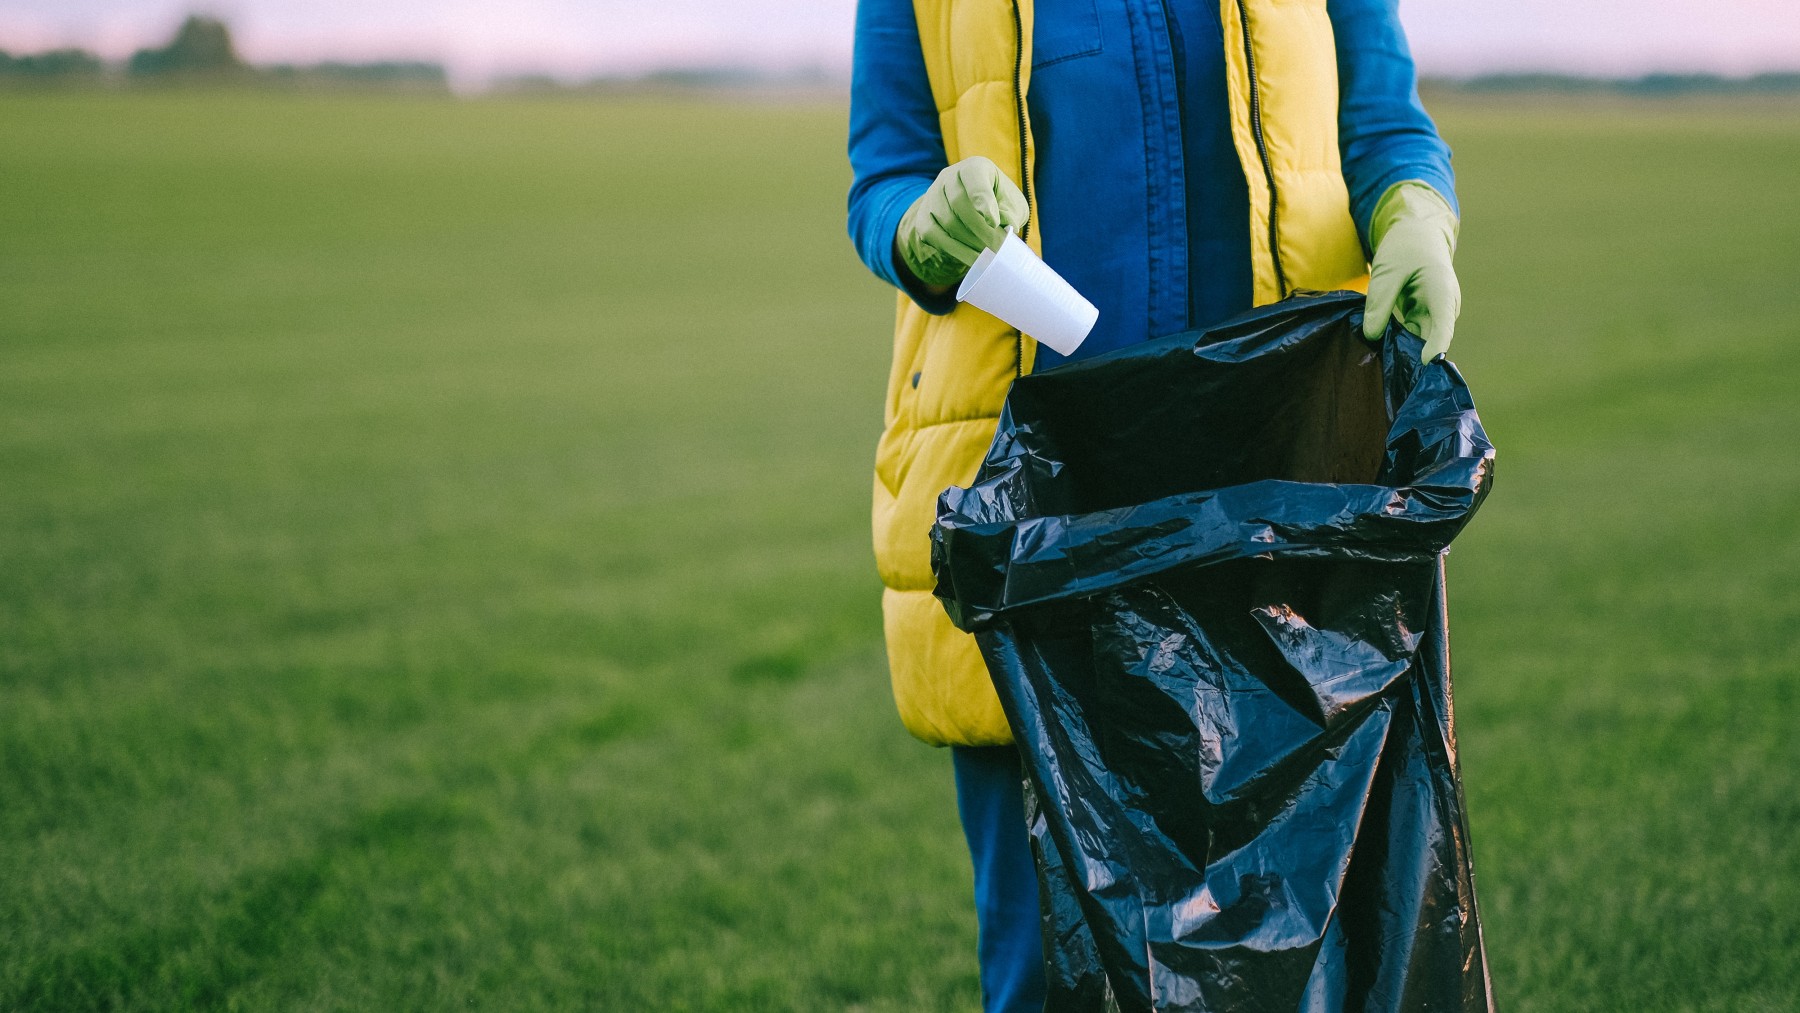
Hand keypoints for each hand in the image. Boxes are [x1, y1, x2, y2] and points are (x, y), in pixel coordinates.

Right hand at [895, 156, 1028, 288]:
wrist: (974, 210)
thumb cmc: (998, 203)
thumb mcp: (1012, 203)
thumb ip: (1011, 211)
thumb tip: (1008, 225)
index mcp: (975, 167)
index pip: (974, 179)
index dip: (983, 200)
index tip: (994, 222)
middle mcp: (949, 176)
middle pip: (958, 202)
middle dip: (980, 229)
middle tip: (997, 247)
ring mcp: (932, 196)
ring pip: (946, 221)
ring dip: (968, 242)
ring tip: (987, 255)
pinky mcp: (923, 216)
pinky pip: (932, 234)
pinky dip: (954, 250)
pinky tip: (972, 259)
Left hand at [1362, 182, 1460, 362]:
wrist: (1417, 235)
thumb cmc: (1404, 249)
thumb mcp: (1387, 272)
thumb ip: (1380, 302)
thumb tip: (1372, 336)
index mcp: (1442, 292)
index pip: (1443, 326)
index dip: (1436, 348)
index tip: (1424, 364)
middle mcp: (1444, 307)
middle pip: (1432, 338)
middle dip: (1414, 356)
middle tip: (1390, 370)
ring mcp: (1436, 313)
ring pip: (1422, 339)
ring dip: (1404, 349)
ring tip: (1380, 360)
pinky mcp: (1424, 316)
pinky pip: (1413, 334)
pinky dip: (1399, 341)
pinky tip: (1381, 348)